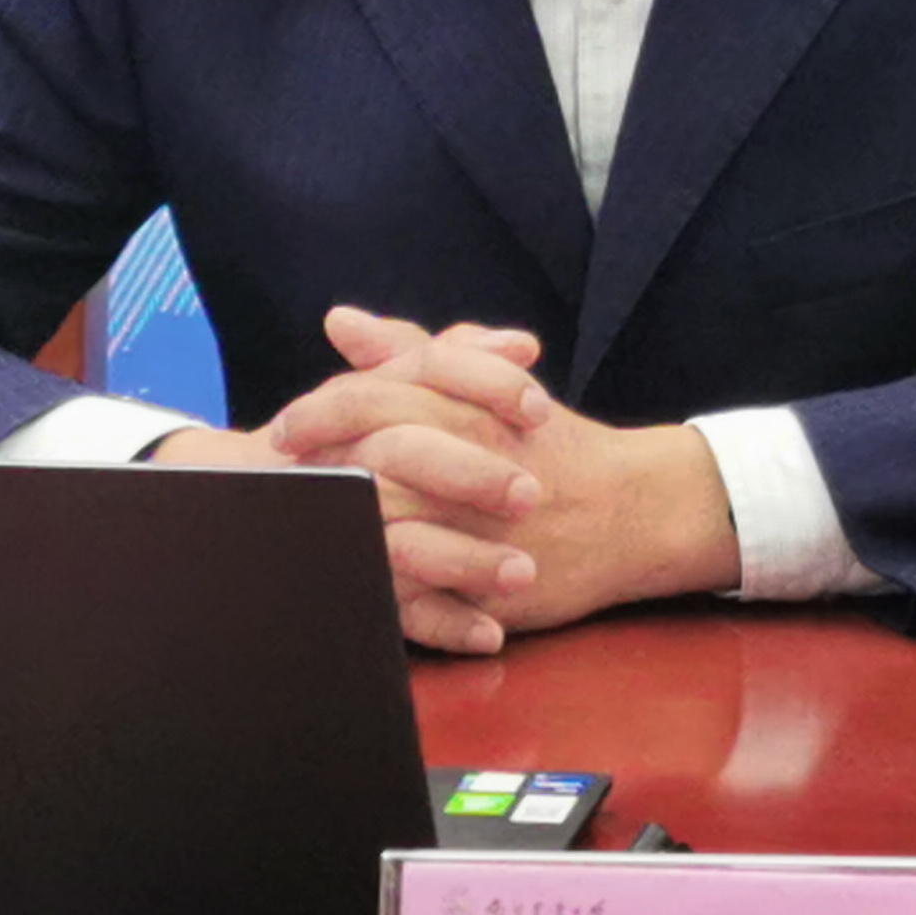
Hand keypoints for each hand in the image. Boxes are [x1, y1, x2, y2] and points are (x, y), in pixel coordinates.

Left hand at [309, 308, 741, 642]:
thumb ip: (412, 352)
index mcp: (463, 407)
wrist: (635, 508)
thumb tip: (340, 321)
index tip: (281, 432)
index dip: (315, 414)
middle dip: (316, 475)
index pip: (368, 399)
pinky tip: (356, 581)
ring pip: (385, 528)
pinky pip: (422, 592)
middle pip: (364, 464)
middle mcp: (466, 462)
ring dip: (340, 530)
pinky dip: (385, 588)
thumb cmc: (553, 442)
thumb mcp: (487, 382)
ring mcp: (478, 526)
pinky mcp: (491, 582)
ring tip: (308, 532)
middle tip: (280, 485)